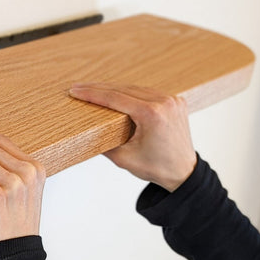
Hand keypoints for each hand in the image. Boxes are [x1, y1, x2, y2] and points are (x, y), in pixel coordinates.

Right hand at [68, 83, 196, 191]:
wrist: (184, 172)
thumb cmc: (158, 167)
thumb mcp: (123, 159)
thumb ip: (103, 144)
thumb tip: (85, 132)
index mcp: (152, 114)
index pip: (115, 98)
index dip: (92, 94)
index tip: (76, 91)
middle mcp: (164, 102)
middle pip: (123, 89)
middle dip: (99, 88)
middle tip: (78, 88)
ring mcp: (172, 99)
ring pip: (135, 88)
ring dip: (113, 89)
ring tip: (93, 89)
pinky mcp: (175, 101)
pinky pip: (147, 92)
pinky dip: (130, 92)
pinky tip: (116, 93)